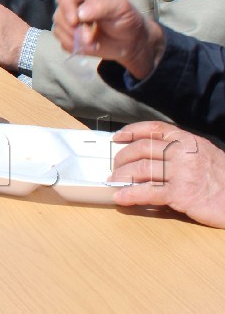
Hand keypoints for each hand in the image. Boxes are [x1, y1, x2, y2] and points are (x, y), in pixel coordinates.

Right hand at [52, 0, 164, 79]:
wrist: (131, 41)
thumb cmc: (126, 19)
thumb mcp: (120, 7)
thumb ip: (101, 6)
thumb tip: (80, 14)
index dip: (67, 8)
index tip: (75, 22)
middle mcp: (73, 7)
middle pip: (59, 15)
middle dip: (73, 30)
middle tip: (90, 39)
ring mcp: (69, 23)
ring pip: (59, 29)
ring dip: (75, 40)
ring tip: (93, 43)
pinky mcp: (70, 37)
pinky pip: (63, 42)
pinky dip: (75, 47)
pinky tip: (89, 47)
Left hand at [110, 122, 224, 228]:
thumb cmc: (222, 178)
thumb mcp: (205, 153)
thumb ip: (182, 149)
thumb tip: (154, 151)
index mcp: (188, 141)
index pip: (154, 129)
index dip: (132, 131)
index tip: (118, 137)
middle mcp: (183, 153)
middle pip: (142, 150)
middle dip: (122, 158)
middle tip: (114, 167)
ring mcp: (182, 174)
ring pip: (141, 170)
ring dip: (122, 176)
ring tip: (114, 181)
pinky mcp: (181, 195)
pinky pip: (149, 193)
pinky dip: (131, 195)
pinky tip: (121, 197)